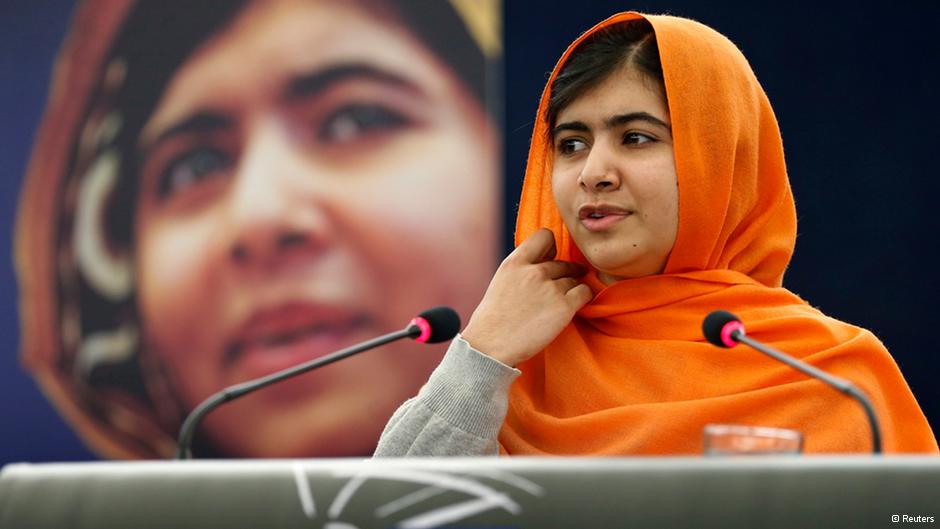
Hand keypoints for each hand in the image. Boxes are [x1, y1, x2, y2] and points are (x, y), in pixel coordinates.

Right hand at [461, 228, 592, 366]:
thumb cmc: (493, 320)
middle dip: (564, 274)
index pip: (545, 236)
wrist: (490, 347)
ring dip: (571, 289)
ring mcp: (551, 288)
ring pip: (574, 279)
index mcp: (515, 263)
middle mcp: (534, 271)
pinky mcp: (564, 306)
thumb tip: (544, 262)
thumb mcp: (501, 282)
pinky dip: (584, 298)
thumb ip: (521, 270)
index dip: (552, 247)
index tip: (551, 259)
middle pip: (563, 263)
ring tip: (558, 304)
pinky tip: (575, 306)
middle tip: (560, 287)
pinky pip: (585, 292)